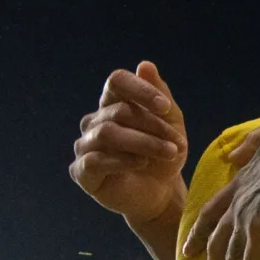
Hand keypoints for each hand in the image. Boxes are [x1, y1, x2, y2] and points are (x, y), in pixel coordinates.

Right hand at [71, 64, 187, 230]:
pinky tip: (141, 164)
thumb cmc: (164, 156)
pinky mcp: (81, 171)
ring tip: (169, 154)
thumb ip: (161, 96)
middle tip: (178, 144)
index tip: (165, 107)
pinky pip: (94, 159)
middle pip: (119, 111)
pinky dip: (122, 160)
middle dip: (153, 126)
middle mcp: (95, 121)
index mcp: (114, 104)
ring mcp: (85, 145)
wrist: (161, 194)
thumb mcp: (171, 124)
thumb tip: (145, 65)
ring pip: (107, 133)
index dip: (140, 90)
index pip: (117, 81)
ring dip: (143, 143)